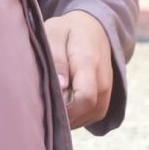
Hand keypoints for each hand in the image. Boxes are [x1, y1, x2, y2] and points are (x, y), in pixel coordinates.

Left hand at [44, 13, 112, 128]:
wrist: (93, 29)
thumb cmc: (68, 31)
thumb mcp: (55, 34)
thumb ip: (57, 59)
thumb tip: (60, 86)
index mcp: (89, 64)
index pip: (85, 98)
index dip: (64, 106)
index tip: (44, 98)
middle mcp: (103, 83)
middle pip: (82, 112)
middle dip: (60, 112)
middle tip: (42, 96)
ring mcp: (106, 95)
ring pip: (83, 119)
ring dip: (65, 114)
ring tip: (53, 95)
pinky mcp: (103, 104)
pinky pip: (86, 119)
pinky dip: (72, 115)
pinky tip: (61, 100)